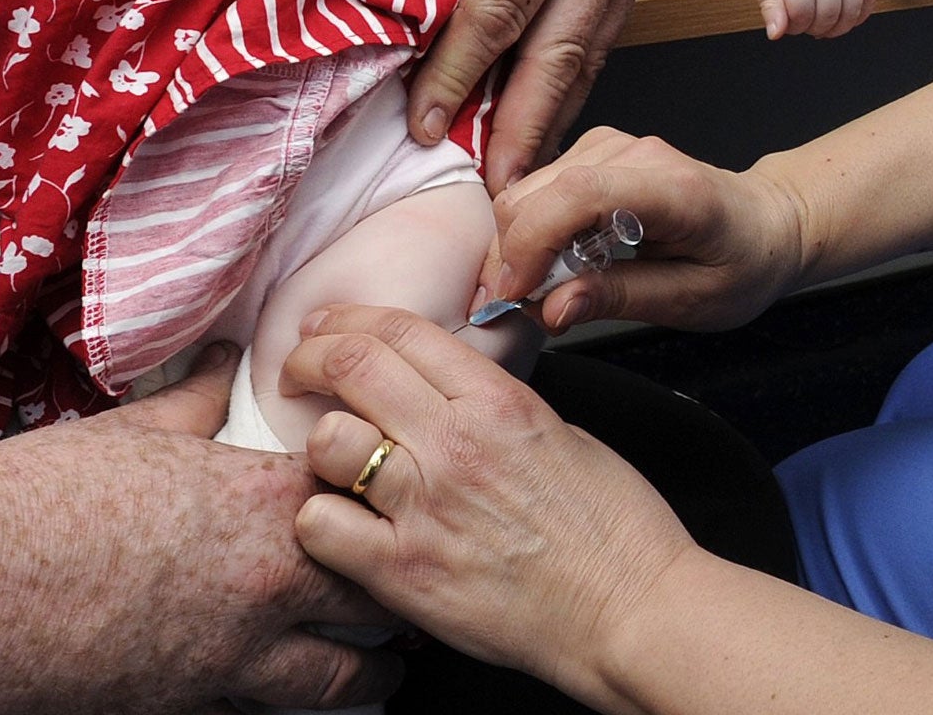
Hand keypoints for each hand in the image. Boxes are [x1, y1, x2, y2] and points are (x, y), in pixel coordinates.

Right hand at [0, 344, 403, 711]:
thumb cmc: (36, 495)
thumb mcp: (130, 434)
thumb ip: (195, 402)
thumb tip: (225, 359)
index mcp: (255, 503)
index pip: (366, 494)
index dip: (384, 494)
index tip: (394, 494)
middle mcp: (262, 587)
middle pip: (375, 596)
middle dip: (393, 593)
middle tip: (406, 589)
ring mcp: (227, 661)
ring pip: (339, 681)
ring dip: (362, 672)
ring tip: (377, 669)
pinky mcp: (183, 711)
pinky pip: (261, 713)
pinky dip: (277, 702)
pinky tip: (276, 693)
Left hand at [285, 305, 696, 704]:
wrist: (632, 611)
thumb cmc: (612, 529)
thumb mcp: (559, 432)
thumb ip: (492, 405)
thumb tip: (445, 393)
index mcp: (497, 400)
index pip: (399, 330)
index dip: (347, 321)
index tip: (326, 328)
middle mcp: (454, 443)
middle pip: (351, 366)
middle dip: (311, 359)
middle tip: (300, 371)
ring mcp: (425, 508)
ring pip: (327, 442)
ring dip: (322, 445)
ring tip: (333, 461)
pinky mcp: (405, 574)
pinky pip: (322, 526)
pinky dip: (320, 521)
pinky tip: (342, 525)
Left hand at [361, 0, 654, 190]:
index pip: (496, 16)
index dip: (457, 76)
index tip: (425, 127)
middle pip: (556, 59)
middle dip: (521, 131)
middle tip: (496, 194)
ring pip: (586, 64)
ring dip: (548, 124)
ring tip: (518, 181)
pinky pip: (599, 48)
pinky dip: (567, 92)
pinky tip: (539, 128)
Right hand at [482, 127, 810, 334]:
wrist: (767, 223)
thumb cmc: (742, 261)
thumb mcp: (692, 301)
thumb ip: (619, 299)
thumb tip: (552, 308)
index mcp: (671, 189)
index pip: (579, 194)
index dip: (533, 243)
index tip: (516, 294)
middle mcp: (635, 153)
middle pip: (538, 191)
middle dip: (514, 255)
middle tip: (527, 308)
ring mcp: (611, 145)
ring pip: (527, 190)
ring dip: (522, 245)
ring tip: (548, 289)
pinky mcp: (594, 152)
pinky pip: (539, 188)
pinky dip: (533, 230)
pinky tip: (559, 261)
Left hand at [746, 0, 875, 38]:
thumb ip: (770, 5)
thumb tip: (776, 33)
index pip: (801, 18)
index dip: (793, 27)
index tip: (788, 21)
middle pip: (828, 17)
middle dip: (814, 28)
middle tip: (805, 21)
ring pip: (852, 12)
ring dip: (838, 26)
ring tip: (824, 23)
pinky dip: (860, 13)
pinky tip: (845, 15)